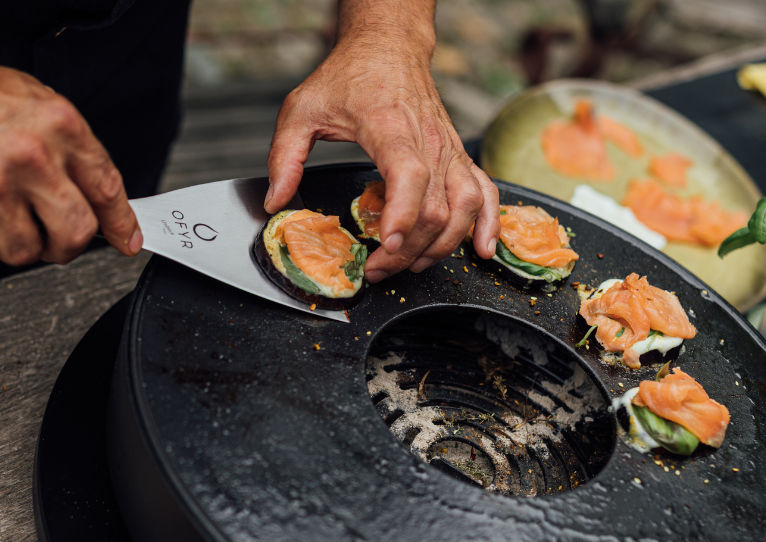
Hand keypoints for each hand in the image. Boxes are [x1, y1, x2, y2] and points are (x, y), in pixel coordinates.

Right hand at [0, 50, 141, 265]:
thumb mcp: (36, 104)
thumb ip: (69, 150)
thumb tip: (98, 198)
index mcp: (60, 126)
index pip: (106, 189)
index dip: (120, 224)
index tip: (126, 241)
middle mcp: (31, 156)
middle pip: (74, 232)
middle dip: (66, 246)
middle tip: (53, 240)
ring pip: (26, 251)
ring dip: (16, 244)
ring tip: (0, 216)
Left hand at [264, 3, 499, 282]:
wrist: (387, 47)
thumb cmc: (348, 76)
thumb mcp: (301, 110)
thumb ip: (284, 157)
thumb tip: (276, 201)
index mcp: (389, 127)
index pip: (409, 177)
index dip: (402, 216)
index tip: (385, 244)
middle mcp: (427, 140)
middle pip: (435, 208)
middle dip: (407, 250)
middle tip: (377, 269)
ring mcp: (448, 149)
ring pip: (464, 207)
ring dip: (442, 245)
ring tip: (412, 265)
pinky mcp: (458, 156)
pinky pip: (486, 192)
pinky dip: (489, 223)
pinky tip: (483, 248)